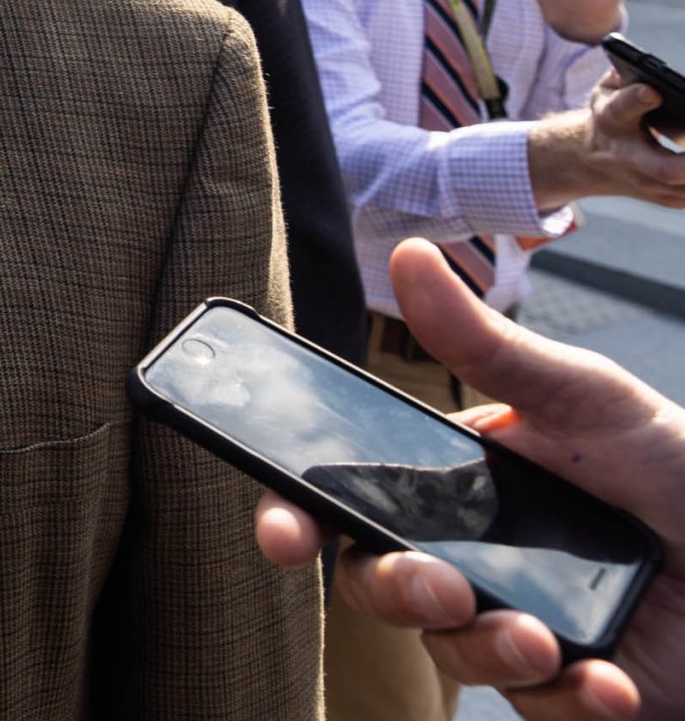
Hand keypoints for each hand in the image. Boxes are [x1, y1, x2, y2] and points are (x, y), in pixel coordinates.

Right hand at [256, 240, 684, 717]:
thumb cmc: (678, 471)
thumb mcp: (583, 398)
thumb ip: (486, 344)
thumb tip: (409, 255)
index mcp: (454, 488)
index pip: (351, 504)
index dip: (300, 518)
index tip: (285, 533)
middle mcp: (472, 560)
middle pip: (379, 585)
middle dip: (393, 592)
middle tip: (440, 585)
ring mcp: (517, 630)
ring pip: (450, 654)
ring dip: (486, 651)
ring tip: (542, 638)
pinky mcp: (572, 692)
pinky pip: (541, 711)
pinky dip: (571, 701)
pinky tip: (610, 681)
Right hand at [527, 72, 684, 210]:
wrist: (582, 161)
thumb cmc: (606, 117)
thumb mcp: (605, 92)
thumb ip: (623, 75)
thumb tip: (649, 74)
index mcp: (612, 121)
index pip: (622, 108)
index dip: (638, 98)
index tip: (654, 91)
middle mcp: (629, 156)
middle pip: (667, 169)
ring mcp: (648, 183)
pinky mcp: (667, 197)